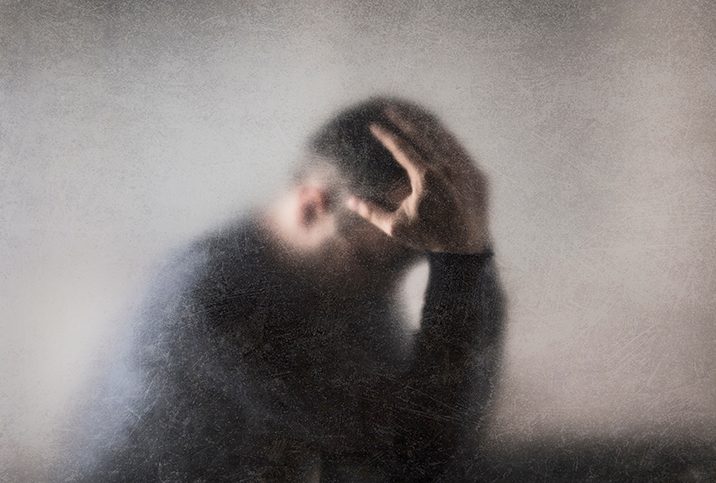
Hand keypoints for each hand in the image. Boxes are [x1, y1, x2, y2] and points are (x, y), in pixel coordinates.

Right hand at [346, 105, 489, 253]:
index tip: (373, 125)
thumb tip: (349, 201)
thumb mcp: (395, 227)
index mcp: (425, 175)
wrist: (465, 251)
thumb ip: (371, 212)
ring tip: (414, 119)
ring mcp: (466, 169)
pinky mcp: (479, 176)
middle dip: (403, 121)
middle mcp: (447, 167)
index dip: (386, 135)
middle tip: (390, 110)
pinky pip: (462, 152)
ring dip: (426, 127)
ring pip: (444, 139)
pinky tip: (441, 138)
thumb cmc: (428, 238)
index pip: (401, 147)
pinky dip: (448, 141)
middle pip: (422, 135)